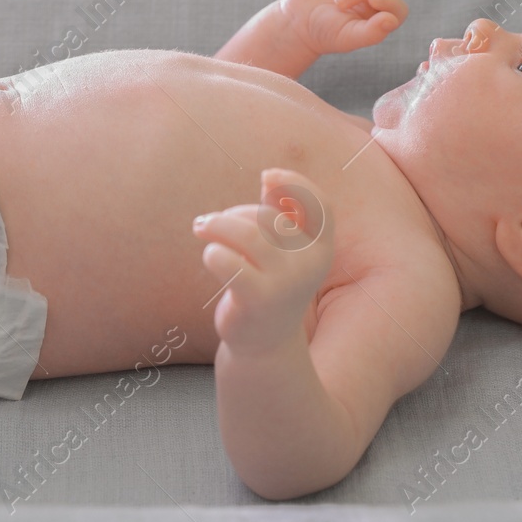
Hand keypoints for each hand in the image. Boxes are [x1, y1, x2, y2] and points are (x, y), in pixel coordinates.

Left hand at [193, 168, 334, 355]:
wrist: (265, 344)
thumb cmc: (269, 284)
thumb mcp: (282, 252)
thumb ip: (280, 215)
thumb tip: (269, 180)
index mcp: (321, 249)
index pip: (320, 207)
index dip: (297, 185)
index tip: (265, 177)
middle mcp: (310, 265)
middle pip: (268, 217)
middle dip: (234, 214)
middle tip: (211, 222)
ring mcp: (286, 283)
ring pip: (247, 233)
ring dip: (216, 224)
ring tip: (201, 226)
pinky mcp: (258, 299)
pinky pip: (228, 260)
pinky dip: (213, 252)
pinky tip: (210, 255)